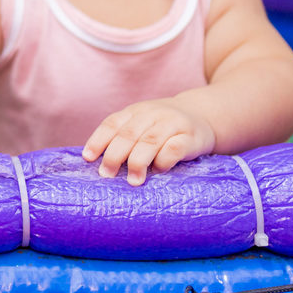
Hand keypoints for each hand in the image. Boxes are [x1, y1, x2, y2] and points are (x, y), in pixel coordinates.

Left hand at [82, 100, 215, 185]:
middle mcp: (151, 114)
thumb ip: (124, 138)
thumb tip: (98, 165)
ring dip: (137, 162)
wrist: (204, 115)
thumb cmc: (163, 128)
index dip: (98, 141)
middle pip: (128, 134)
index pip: (112, 124)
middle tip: (107, 175)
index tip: (88, 158)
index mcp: (134, 111)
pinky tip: (158, 172)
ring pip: (149, 141)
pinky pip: (174, 149)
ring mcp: (172, 124)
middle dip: (114, 156)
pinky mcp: (191, 137)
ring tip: (133, 181)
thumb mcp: (142, 125)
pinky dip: (163, 162)